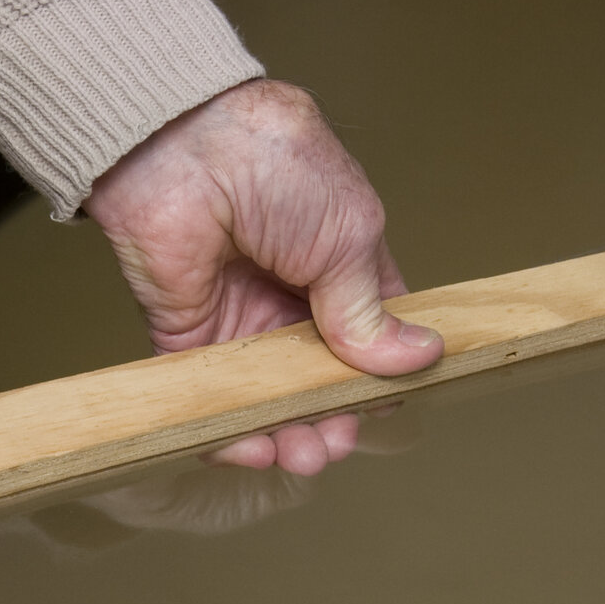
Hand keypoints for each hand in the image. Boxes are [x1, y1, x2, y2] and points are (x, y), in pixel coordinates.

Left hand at [82, 79, 442, 472]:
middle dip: (332, 418)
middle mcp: (291, 298)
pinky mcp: (187, 337)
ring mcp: (239, 319)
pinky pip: (210, 399)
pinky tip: (255, 448)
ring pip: (269, 400)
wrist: (187, 149)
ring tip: (304, 455)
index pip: (370, 339)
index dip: (379, 380)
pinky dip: (230, 431)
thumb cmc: (275, 168)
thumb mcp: (348, 239)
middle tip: (335, 442)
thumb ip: (368, 311)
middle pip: (319, 380)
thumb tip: (417, 358)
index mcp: (340, 266)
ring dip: (289, 433)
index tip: (385, 409)